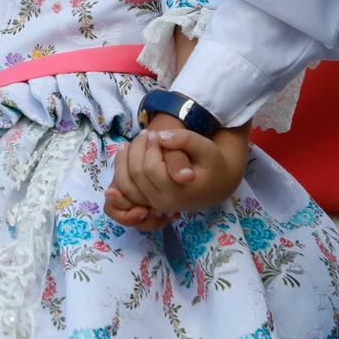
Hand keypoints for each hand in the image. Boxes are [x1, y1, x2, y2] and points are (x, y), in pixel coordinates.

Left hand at [105, 116, 248, 228]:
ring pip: (126, 184)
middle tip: (146, 134)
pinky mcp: (147, 201)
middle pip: (137, 175)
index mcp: (178, 193)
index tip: (157, 134)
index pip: (151, 169)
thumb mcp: (205, 147)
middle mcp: (163, 203)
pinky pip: (126, 189)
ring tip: (129, 142)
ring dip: (123, 160)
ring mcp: (153, 205)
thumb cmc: (212, 164)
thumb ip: (185, 140)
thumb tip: (161, 137)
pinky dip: (121, 171)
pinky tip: (124, 153)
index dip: (150, 148)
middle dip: (137, 150)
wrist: (216, 185)